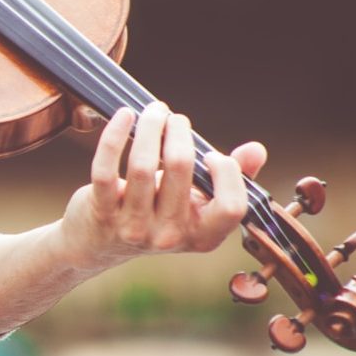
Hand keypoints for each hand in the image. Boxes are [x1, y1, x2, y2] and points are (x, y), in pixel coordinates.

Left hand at [59, 101, 266, 270]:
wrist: (99, 244)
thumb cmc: (156, 213)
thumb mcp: (196, 202)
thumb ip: (230, 178)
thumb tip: (257, 150)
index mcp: (202, 236)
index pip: (231, 206)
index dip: (227, 174)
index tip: (211, 154)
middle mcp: (169, 236)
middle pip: (182, 170)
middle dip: (179, 132)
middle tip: (173, 118)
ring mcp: (134, 227)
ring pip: (143, 165)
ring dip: (150, 127)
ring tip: (153, 111)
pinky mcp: (102, 213)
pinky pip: (105, 169)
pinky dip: (114, 137)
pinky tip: (124, 116)